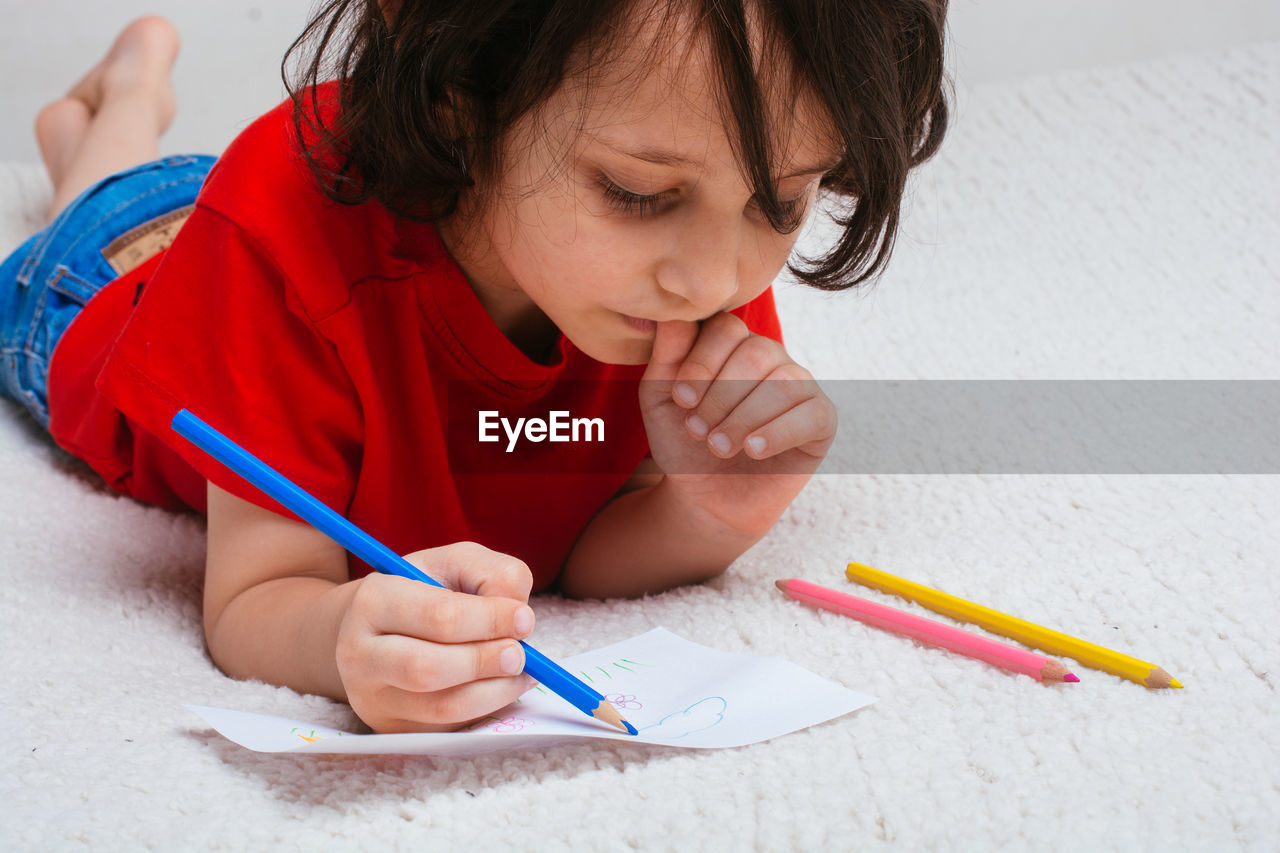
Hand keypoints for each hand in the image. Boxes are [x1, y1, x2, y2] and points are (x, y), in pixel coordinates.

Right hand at [333, 541, 536, 732]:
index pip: (439, 616)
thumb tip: (520, 619)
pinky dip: (486, 708)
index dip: (491, 619)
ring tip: (520, 670)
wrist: (375, 629)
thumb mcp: (456, 563)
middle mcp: (359, 654)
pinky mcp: (392, 727)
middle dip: (486, 661)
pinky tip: (502, 686)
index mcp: (373, 601)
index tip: (525, 618)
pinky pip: (448, 727)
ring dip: (494, 690)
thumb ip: (494, 575)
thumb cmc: (424, 590)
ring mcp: (372, 697)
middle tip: (521, 653)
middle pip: (429, 668)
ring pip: (441, 707)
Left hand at [638, 313, 836, 533]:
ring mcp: (799, 385)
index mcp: (732, 343)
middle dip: (720, 396)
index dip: (702, 361)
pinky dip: (778, 433)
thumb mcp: (661, 399)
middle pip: (755, 354)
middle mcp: (770, 356)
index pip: (726, 328)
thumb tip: (672, 315)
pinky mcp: (820, 420)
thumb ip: (667, 355)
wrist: (706, 496)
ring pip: (783, 383)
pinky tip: (752, 451)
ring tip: (717, 447)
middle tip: (697, 431)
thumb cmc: (684, 442)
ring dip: (743, 418)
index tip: (680, 399)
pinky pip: (811, 415)